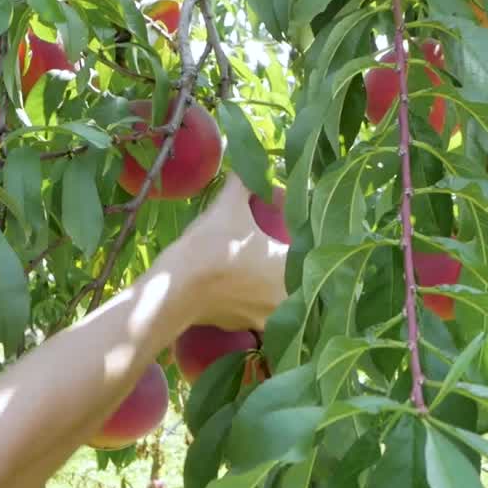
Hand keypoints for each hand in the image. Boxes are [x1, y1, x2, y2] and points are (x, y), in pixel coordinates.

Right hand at [161, 173, 289, 331]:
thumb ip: (243, 181)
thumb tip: (248, 160)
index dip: (303, 231)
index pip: (313, 248)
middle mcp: (287, 296)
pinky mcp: (245, 327)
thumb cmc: (210, 245)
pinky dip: (256, 302)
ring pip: (285, 302)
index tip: (290, 221)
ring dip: (279, 286)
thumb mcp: (228, 206)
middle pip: (303, 277)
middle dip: (295, 261)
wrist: (174, 290)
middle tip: (281, 243)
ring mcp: (267, 317)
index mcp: (291, 266)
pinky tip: (244, 290)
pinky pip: (260, 315)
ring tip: (265, 269)